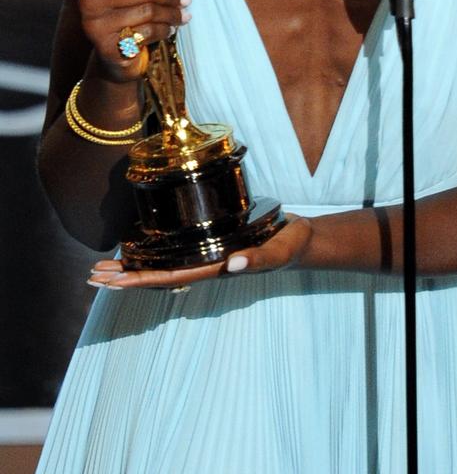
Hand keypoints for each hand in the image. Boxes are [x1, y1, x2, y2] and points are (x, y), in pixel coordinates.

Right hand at [78, 0, 193, 80]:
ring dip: (172, 14)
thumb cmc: (129, 10)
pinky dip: (164, 30)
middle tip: (185, 0)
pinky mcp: (108, 48)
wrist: (114, 54)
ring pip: (149, 11)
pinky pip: (147, 32)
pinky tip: (169, 29)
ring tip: (182, 15)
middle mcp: (89, 0)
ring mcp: (95, 25)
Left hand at [87, 216, 311, 289]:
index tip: (113, 281)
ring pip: (162, 266)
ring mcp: (206, 257)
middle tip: (92, 276)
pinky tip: (138, 249)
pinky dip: (152, 254)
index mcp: (215, 269)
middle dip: (125, 278)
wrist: (300, 239)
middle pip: (157, 276)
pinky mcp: (210, 244)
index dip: (139, 280)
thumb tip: (232, 266)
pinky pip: (174, 253)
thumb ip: (258, 259)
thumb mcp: (278, 251)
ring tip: (104, 268)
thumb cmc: (289, 245)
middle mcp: (205, 266)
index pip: (170, 277)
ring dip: (132, 268)